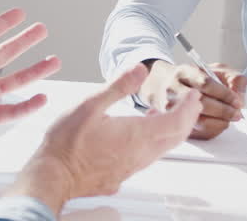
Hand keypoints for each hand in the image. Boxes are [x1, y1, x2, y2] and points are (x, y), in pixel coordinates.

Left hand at [0, 0, 60, 147]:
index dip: (4, 23)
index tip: (21, 13)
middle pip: (7, 53)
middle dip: (25, 41)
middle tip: (42, 29)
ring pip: (17, 80)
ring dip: (36, 70)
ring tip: (55, 61)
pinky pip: (14, 111)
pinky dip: (29, 106)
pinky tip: (43, 96)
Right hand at [9, 64, 202, 215]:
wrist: (53, 177)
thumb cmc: (67, 144)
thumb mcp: (90, 105)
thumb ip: (118, 86)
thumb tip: (141, 68)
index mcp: (136, 135)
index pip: (176, 121)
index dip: (189, 107)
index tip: (194, 95)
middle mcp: (140, 154)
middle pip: (176, 136)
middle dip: (188, 118)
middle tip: (191, 103)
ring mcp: (132, 166)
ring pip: (163, 147)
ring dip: (173, 129)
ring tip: (169, 113)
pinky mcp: (122, 173)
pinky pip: (149, 156)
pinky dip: (157, 140)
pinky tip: (144, 132)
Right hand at [140, 59, 246, 138]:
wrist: (166, 85)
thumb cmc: (195, 79)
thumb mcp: (216, 70)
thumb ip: (233, 79)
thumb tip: (239, 99)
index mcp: (184, 72)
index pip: (206, 83)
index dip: (225, 94)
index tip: (237, 101)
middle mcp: (173, 89)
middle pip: (202, 103)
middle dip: (224, 110)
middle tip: (237, 113)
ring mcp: (170, 108)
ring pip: (198, 120)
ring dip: (219, 122)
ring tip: (229, 119)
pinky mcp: (172, 123)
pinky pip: (196, 131)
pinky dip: (212, 129)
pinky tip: (218, 123)